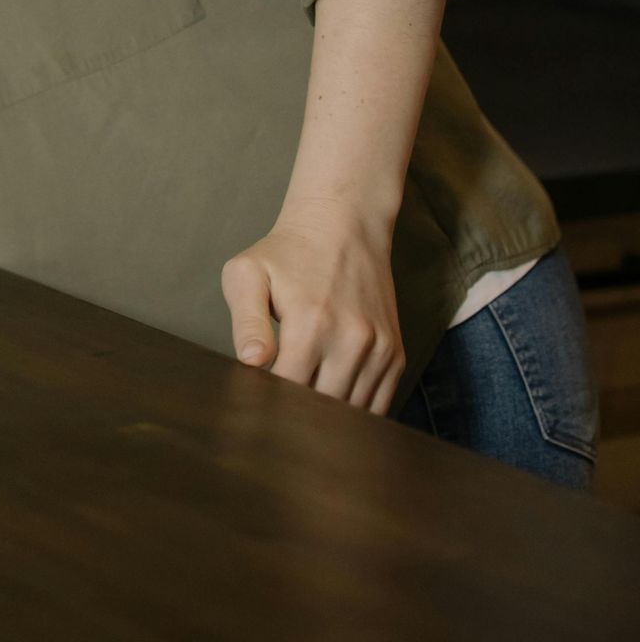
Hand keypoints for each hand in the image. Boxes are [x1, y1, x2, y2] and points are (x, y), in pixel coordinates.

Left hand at [221, 214, 405, 412]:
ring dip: (328, 416)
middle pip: (322, 409)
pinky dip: (356, 412)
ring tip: (304, 402)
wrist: (343, 225)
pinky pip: (379, 406)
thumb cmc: (288, 253)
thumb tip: (251, 363)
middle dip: (297, 413)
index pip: (288, 391)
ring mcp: (379, 350)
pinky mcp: (395, 354)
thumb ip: (245, 322)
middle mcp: (352, 341)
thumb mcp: (248, 274)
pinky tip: (333, 399)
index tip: (256, 398)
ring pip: (353, 414)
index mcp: (311, 324)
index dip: (269, 401)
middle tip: (278, 404)